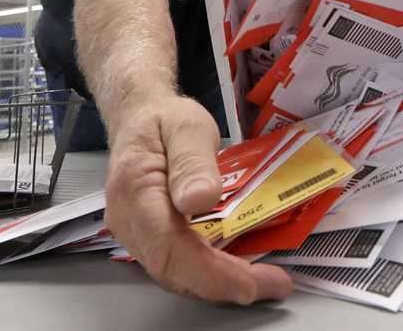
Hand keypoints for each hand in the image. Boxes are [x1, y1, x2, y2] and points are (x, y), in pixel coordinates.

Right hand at [104, 95, 292, 302]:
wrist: (141, 118)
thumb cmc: (165, 120)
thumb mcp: (187, 126)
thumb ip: (192, 162)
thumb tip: (200, 200)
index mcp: (135, 191)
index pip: (169, 247)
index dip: (208, 273)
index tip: (248, 284)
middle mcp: (128, 221)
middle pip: (172, 269)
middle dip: (223, 285)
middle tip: (273, 285)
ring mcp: (134, 234)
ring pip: (173, 274)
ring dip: (218, 284)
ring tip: (263, 282)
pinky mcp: (147, 238)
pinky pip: (175, 265)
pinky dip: (208, 274)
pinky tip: (236, 271)